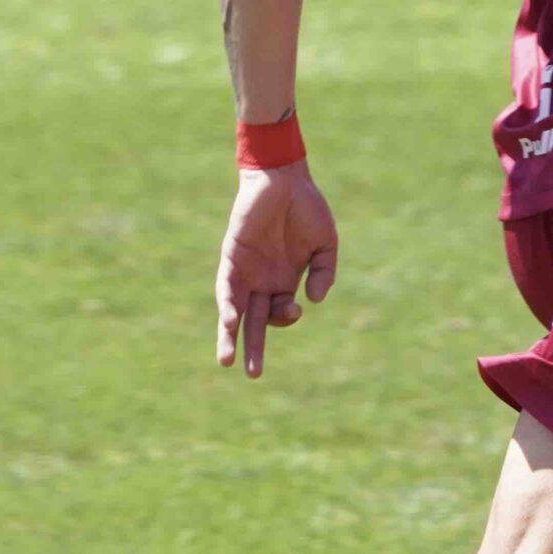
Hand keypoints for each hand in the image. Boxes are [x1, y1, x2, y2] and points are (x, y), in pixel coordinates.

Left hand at [214, 162, 338, 377]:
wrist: (284, 178)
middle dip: (254, 349)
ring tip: (227, 360)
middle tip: (253, 375)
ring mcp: (246, 270)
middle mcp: (262, 280)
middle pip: (255, 322)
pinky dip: (227, 304)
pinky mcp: (232, 256)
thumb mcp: (326, 244)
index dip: (288, 318)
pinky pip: (226, 286)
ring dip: (230, 336)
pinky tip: (230, 320)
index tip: (297, 307)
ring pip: (235, 311)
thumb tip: (315, 299)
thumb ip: (324, 272)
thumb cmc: (308, 207)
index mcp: (285, 279)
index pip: (281, 312)